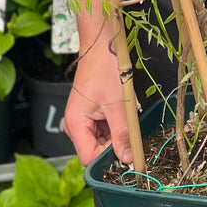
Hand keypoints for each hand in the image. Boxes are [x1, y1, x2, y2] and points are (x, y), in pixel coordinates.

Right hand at [63, 35, 136, 167]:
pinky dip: (116, 127)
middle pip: (95, 152)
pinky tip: (122, 115)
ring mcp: (83, 121)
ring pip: (102, 142)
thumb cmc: (105, 69)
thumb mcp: (118, 105)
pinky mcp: (90, 116)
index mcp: (75, 124)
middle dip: (115, 147)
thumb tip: (129, 160)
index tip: (128, 155)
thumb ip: (123, 135)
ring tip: (125, 118)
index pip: (89, 158)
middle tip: (130, 134)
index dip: (108, 160)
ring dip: (117, 136)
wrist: (101, 46)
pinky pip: (104, 131)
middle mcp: (75, 126)